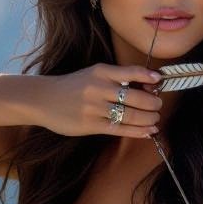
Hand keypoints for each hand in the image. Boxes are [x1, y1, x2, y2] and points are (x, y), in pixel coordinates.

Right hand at [41, 63, 162, 137]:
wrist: (43, 99)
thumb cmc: (73, 86)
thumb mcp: (93, 74)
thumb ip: (116, 78)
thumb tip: (148, 85)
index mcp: (101, 72)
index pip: (130, 72)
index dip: (148, 77)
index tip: (160, 81)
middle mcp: (98, 88)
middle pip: (135, 97)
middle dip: (153, 103)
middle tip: (158, 106)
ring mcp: (94, 108)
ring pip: (130, 115)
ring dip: (148, 119)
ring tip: (155, 119)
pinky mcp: (90, 125)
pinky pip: (119, 129)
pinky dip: (137, 131)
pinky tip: (148, 131)